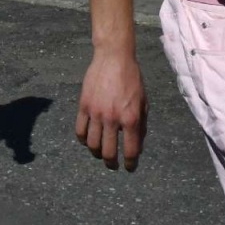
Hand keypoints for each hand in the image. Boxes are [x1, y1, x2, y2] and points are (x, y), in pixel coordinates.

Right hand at [76, 51, 147, 170]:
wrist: (114, 57)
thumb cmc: (132, 78)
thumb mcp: (144, 101)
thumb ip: (141, 124)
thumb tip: (137, 143)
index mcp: (131, 118)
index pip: (130, 150)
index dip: (130, 163)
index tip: (129, 167)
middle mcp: (113, 118)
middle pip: (108, 152)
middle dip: (111, 163)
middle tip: (113, 164)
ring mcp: (96, 113)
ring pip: (92, 145)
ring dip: (97, 154)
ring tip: (100, 153)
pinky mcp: (84, 106)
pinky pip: (80, 130)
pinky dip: (83, 140)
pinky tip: (88, 140)